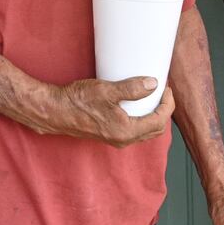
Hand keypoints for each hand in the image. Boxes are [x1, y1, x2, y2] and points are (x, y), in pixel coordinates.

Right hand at [31, 77, 175, 146]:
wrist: (55, 111)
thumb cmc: (77, 101)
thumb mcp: (107, 91)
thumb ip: (132, 88)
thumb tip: (153, 84)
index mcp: (126, 131)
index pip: (159, 121)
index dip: (168, 104)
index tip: (166, 88)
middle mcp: (123, 139)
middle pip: (155, 129)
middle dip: (163, 111)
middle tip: (163, 92)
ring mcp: (116, 139)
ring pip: (145, 131)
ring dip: (153, 115)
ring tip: (153, 96)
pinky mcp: (110, 134)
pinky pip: (134, 130)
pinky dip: (142, 118)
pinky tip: (138, 105)